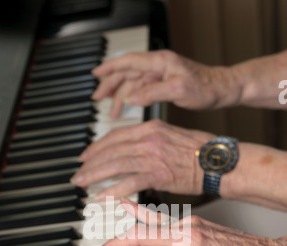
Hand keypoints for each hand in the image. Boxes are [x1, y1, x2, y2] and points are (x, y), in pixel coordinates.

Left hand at [71, 120, 213, 198]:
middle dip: (90, 163)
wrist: (217, 161)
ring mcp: (153, 156)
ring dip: (95, 175)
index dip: (97, 147)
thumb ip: (150, 139)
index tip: (86, 156)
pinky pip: (130, 181)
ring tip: (82, 184)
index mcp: (151, 128)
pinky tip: (103, 196)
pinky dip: (114, 189)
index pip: (115, 136)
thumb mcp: (171, 135)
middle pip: (111, 150)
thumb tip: (133, 148)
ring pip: (115, 164)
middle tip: (78, 174)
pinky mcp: (159, 175)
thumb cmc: (199, 151)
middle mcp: (149, 139)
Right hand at [88, 200, 285, 245]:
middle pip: (140, 234)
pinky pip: (160, 224)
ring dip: (125, 239)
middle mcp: (187, 227)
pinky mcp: (193, 227)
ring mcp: (190, 224)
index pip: (142, 240)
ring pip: (148, 228)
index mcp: (190, 240)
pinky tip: (133, 215)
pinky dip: (141, 222)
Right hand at [92, 50, 234, 116]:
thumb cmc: (207, 88)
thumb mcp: (179, 91)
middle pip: (127, 72)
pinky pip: (143, 89)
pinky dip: (133, 98)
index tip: (96, 73)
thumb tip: (132, 97)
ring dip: (121, 95)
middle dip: (111, 84)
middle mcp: (159, 66)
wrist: (223, 90)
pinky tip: (128, 106)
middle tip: (97, 97)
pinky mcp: (166, 83)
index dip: (110, 67)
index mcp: (160, 62)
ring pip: (134, 82)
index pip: (128, 61)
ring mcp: (161, 74)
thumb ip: (153, 92)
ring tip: (112, 110)